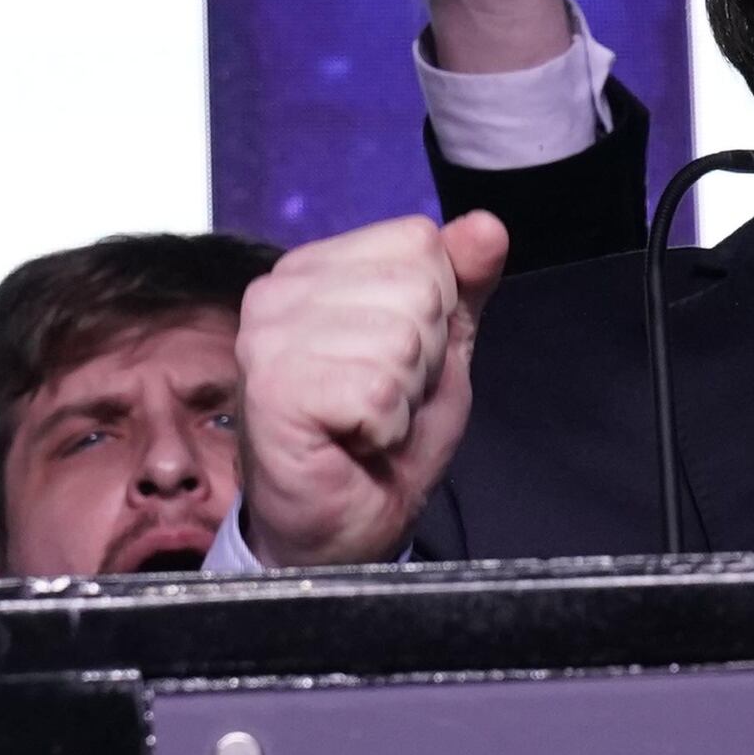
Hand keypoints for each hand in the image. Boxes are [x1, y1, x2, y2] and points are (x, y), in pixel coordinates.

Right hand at [230, 210, 515, 565]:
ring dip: (403, 396)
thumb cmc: (385, 438)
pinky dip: (385, 426)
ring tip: (367, 420)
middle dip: (423, 358)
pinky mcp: (272, 389)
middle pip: (416, 287)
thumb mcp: (440, 350)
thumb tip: (486, 226)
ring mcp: (267, 338)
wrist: (347, 527)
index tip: (401, 361)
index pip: (419, 242)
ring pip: (400, 339)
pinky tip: (354, 439)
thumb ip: (463, 285)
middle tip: (384, 399)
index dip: (436, 311)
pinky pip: (378, 388)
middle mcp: (278, 291)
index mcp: (314, 268)